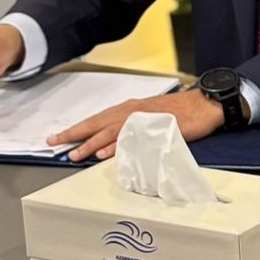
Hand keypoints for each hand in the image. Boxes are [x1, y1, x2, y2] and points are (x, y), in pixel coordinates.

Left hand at [50, 87, 229, 162]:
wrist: (205, 105)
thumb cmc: (182, 111)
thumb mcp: (151, 117)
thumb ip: (132, 129)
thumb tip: (114, 145)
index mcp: (129, 109)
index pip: (97, 119)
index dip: (78, 128)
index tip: (60, 137)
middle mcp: (131, 111)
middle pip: (97, 123)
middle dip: (74, 134)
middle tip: (54, 143)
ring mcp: (141, 119)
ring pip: (109, 132)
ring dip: (90, 143)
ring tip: (74, 154)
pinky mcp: (153, 128)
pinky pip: (129, 139)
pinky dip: (114, 146)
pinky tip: (102, 153)